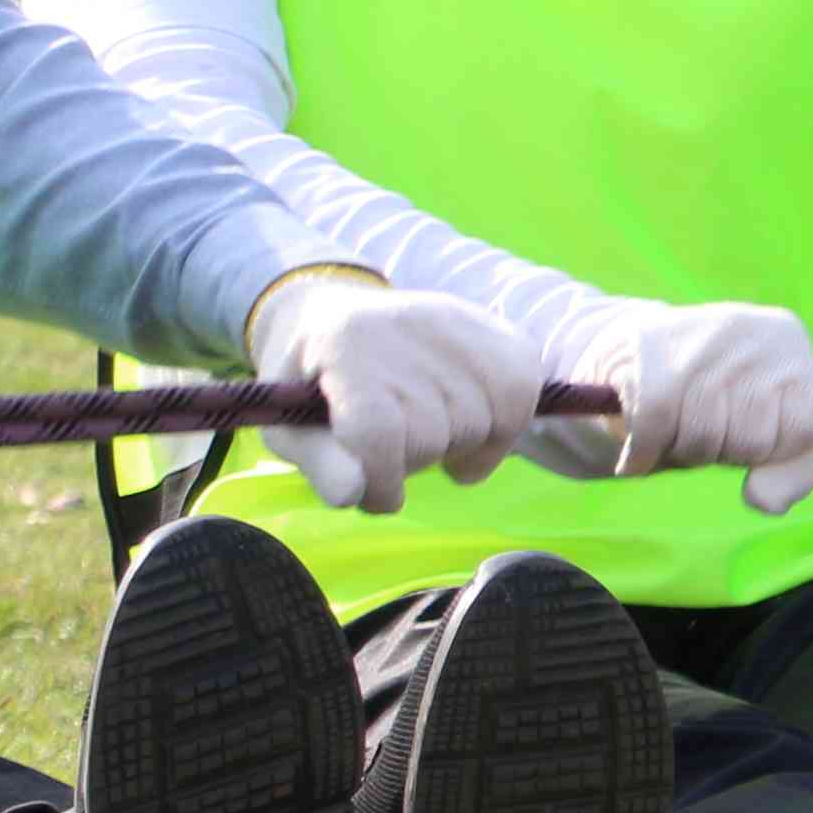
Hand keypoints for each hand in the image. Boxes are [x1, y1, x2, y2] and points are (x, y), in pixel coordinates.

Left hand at [244, 269, 543, 515]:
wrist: (341, 315)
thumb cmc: (311, 384)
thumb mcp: (290, 426)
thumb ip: (319, 463)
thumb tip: (354, 495)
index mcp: (343, 343)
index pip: (377, 430)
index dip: (380, 481)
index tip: (379, 497)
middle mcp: (407, 323)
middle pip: (431, 434)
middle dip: (413, 462)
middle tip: (395, 448)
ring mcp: (461, 323)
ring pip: (481, 426)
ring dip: (458, 449)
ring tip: (431, 433)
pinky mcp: (499, 331)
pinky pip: (522, 399)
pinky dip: (502, 433)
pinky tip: (475, 429)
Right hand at [572, 300, 812, 513]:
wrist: (629, 350)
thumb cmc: (714, 396)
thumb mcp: (769, 423)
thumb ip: (791, 469)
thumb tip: (767, 502)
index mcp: (789, 339)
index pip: (809, 427)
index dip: (777, 447)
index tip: (752, 427)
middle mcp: (750, 331)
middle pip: (754, 441)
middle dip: (725, 450)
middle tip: (704, 423)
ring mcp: (699, 340)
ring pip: (703, 442)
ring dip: (683, 453)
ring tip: (675, 426)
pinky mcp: (646, 356)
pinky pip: (654, 435)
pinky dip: (642, 457)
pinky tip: (639, 453)